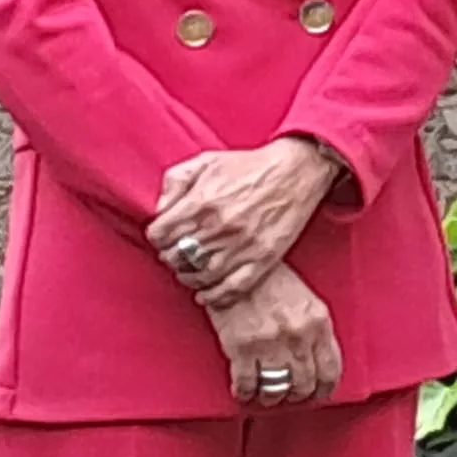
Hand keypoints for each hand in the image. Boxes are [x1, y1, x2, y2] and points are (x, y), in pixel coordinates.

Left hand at [147, 138, 341, 305]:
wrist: (297, 169)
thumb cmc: (250, 166)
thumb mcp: (206, 160)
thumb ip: (174, 182)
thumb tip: (160, 211)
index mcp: (201, 202)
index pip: (158, 235)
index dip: (158, 236)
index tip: (166, 236)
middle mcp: (218, 227)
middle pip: (175, 258)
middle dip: (172, 255)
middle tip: (178, 252)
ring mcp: (241, 246)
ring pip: (199, 276)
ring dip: (188, 276)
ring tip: (190, 270)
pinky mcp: (263, 258)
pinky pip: (231, 289)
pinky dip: (214, 296)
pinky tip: (206, 293)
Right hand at [206, 263, 342, 407]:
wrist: (237, 267)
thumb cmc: (271, 280)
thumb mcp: (305, 300)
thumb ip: (315, 329)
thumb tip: (317, 360)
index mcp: (318, 321)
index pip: (331, 368)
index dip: (325, 387)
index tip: (319, 393)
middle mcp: (298, 336)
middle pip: (305, 384)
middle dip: (298, 394)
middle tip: (291, 395)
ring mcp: (270, 344)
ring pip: (278, 390)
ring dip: (273, 397)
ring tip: (268, 395)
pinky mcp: (242, 349)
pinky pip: (247, 385)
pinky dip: (246, 393)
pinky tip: (245, 390)